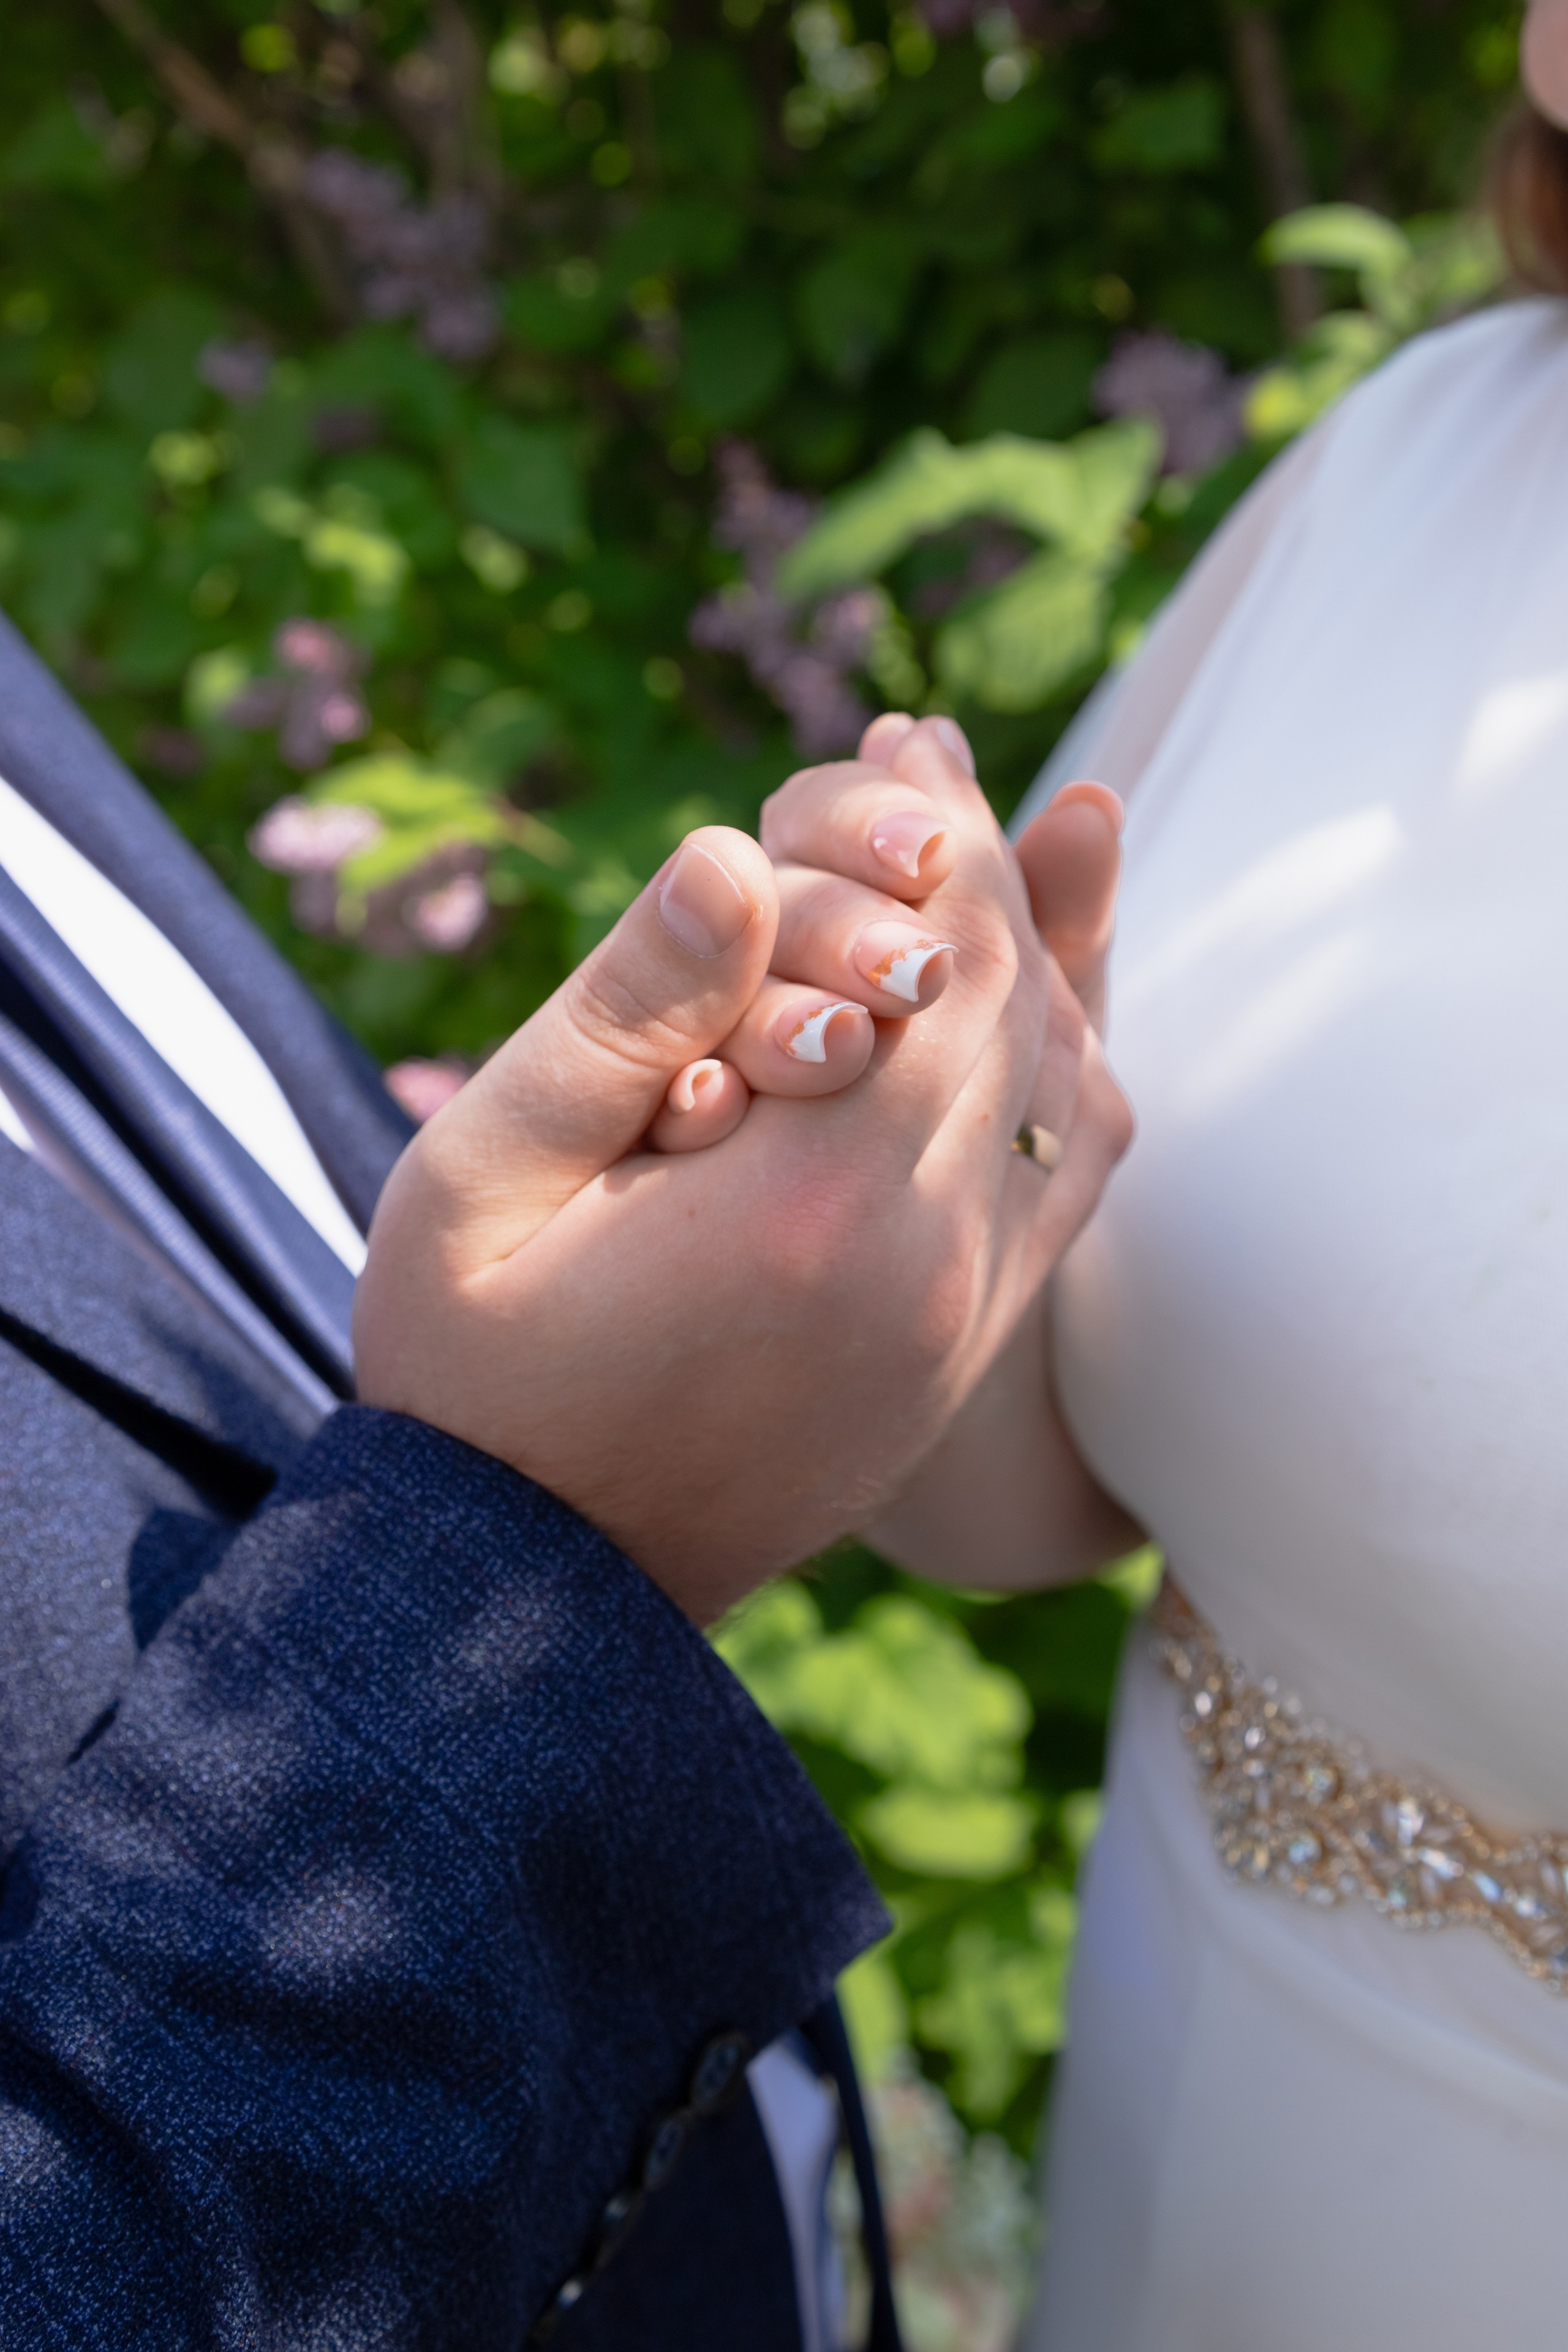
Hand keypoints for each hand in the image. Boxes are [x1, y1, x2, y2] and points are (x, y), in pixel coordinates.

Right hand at [353, 719, 1130, 1623]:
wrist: (535, 1595)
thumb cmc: (474, 1376)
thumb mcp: (484, 1176)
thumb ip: (617, 1010)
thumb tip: (735, 854)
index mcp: (812, 1208)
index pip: (944, 958)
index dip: (936, 830)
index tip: (911, 739)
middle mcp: (933, 1265)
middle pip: (1021, 1008)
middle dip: (982, 873)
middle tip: (936, 768)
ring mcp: (970, 1324)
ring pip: (1072, 1089)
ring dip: (1028, 962)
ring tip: (963, 870)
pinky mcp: (969, 1357)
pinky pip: (1068, 1180)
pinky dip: (1053, 1071)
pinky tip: (991, 1017)